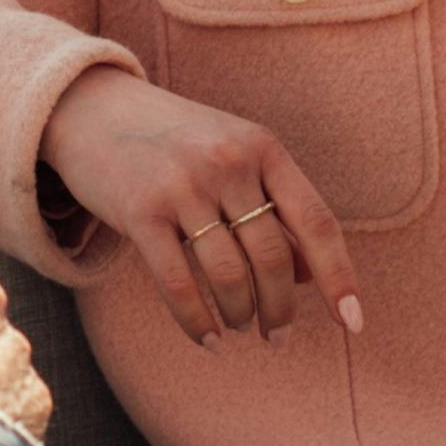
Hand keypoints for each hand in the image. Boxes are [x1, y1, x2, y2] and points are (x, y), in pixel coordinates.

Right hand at [36, 65, 365, 347]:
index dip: (339, 278)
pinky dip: (197, 321)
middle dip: (281, 309)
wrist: (92, 108)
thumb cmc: (175, 142)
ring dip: (241, 315)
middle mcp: (228, 163)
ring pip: (230, 276)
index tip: (353, 323)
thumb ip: (274, 207)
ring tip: (239, 327)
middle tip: (277, 336)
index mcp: (262, 147)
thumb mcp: (234, 156)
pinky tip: (207, 337)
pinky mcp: (140, 210)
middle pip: (274, 258)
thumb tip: (313, 277)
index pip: (317, 221)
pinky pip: (179, 284)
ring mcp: (183, 185)